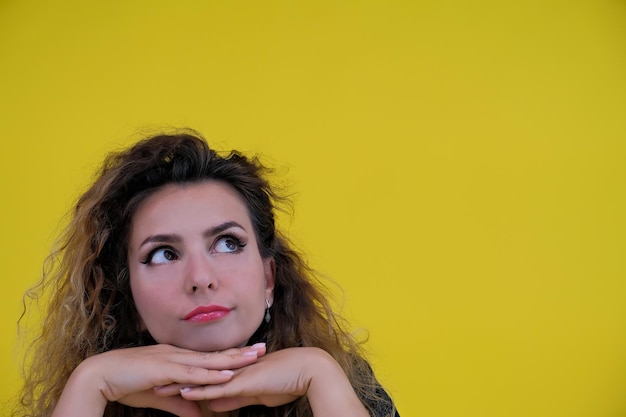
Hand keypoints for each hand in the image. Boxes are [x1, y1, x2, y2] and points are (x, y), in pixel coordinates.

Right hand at [52, 343, 265, 416]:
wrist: (100, 375)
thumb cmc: (127, 383)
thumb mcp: (161, 397)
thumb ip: (181, 405)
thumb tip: (201, 416)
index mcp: (177, 357)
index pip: (210, 356)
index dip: (232, 354)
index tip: (252, 353)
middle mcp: (178, 354)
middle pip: (215, 353)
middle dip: (241, 351)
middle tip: (264, 348)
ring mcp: (172, 358)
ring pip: (209, 360)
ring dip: (233, 359)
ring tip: (255, 357)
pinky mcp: (165, 368)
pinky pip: (193, 372)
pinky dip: (212, 373)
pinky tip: (228, 373)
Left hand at [163, 347, 368, 416]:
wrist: (310, 370)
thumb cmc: (288, 380)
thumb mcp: (255, 394)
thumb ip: (234, 399)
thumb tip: (215, 406)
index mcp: (235, 370)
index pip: (204, 373)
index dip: (183, 376)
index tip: (164, 379)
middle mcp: (233, 369)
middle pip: (197, 373)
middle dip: (174, 377)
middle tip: (151, 380)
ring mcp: (237, 374)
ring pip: (203, 379)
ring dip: (179, 384)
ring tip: (157, 387)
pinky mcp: (245, 382)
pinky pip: (218, 388)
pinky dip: (199, 391)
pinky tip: (183, 394)